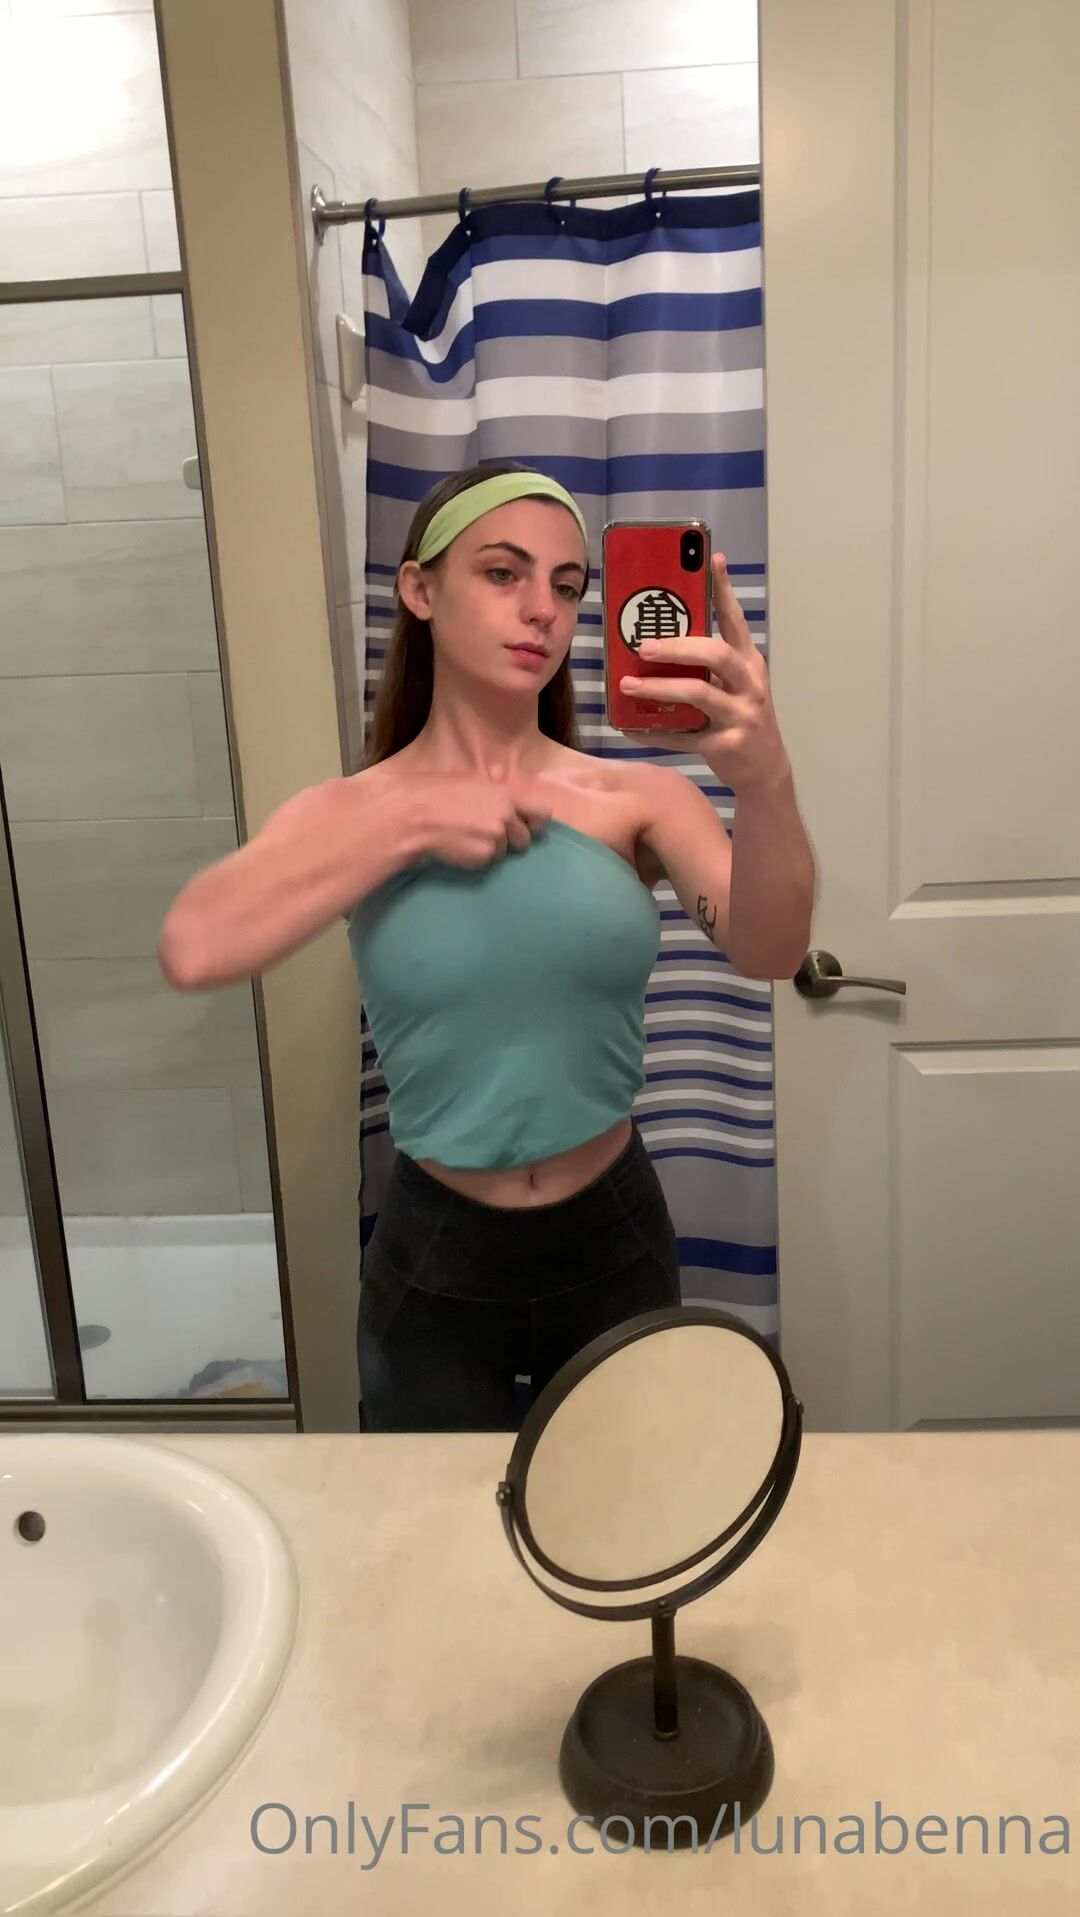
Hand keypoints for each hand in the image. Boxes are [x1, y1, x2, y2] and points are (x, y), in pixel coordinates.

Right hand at [410, 774, 553, 868]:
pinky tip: (460, 846)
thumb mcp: (473, 783)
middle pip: (524, 838)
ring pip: (505, 851)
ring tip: (467, 838)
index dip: (537, 823)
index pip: (542, 811)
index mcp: (505, 793)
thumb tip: (511, 804)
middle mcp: (506, 815)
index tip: (529, 827)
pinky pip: (488, 861)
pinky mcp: (484, 855)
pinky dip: (477, 857)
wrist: (416, 816)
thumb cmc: (438, 794)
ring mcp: (497, 836)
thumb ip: (497, 794)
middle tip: (489, 837)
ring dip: (491, 849)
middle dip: (512, 841)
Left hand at [618, 554, 788, 790]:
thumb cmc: (741, 717)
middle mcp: (749, 685)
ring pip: (698, 694)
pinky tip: (630, 727)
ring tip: (627, 685)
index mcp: (749, 663)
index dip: (725, 590)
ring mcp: (740, 716)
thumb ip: (709, 664)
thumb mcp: (736, 685)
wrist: (765, 768)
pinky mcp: (725, 745)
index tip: (713, 560)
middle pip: (716, 654)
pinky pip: (683, 736)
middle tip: (643, 646)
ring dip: (658, 688)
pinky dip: (654, 731)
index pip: (736, 621)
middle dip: (678, 647)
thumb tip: (658, 640)